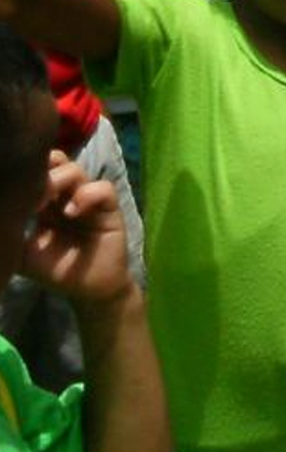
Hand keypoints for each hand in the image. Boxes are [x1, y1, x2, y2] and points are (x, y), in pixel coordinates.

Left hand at [21, 153, 135, 306]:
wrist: (87, 290)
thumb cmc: (55, 269)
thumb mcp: (23, 254)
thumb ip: (10, 235)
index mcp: (46, 202)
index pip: (38, 170)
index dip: (28, 171)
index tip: (15, 189)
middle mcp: (67, 195)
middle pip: (57, 162)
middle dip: (44, 170)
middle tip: (32, 194)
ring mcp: (88, 199)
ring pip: (77, 170)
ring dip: (60, 180)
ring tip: (47, 203)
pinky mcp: (109, 207)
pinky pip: (102, 188)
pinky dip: (86, 195)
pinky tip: (72, 212)